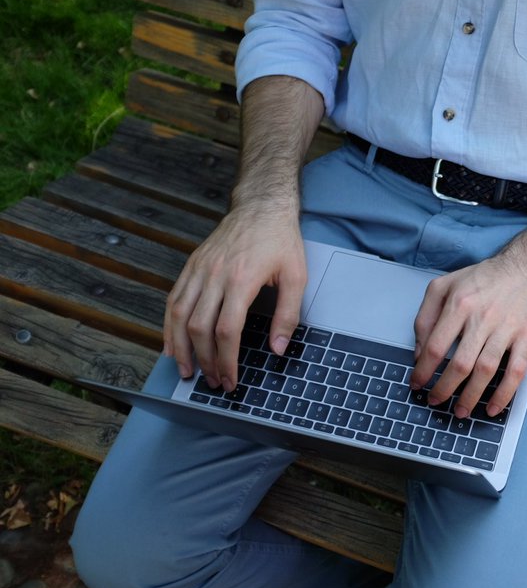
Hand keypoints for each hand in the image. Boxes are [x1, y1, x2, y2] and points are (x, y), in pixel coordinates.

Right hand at [163, 207, 305, 390]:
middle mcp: (214, 276)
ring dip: (180, 348)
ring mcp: (199, 270)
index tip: (231, 379)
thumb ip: (288, 314)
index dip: (226, 360)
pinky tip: (171, 344)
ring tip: (186, 371)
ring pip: (178, 316)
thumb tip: (278, 348)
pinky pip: (173, 300)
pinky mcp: (191, 266)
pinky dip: (168, 325)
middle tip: (212, 381)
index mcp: (241, 280)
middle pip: (199, 328)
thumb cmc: (280, 240)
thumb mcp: (297, 275)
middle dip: (204, 361)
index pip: (227, 331)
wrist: (261, 206)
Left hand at [411, 257, 526, 418]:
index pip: (437, 346)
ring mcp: (507, 328)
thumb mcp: (443, 287)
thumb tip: (419, 352)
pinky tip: (493, 407)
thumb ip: (425, 317)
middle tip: (436, 400)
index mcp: (459, 304)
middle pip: (461, 363)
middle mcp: (483, 317)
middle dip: (444, 389)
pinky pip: (517, 370)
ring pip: (486, 370)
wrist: (524, 269)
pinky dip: (505, 393)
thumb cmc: (482, 279)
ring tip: (459, 410)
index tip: (418, 384)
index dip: (424, 370)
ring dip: (471, 396)